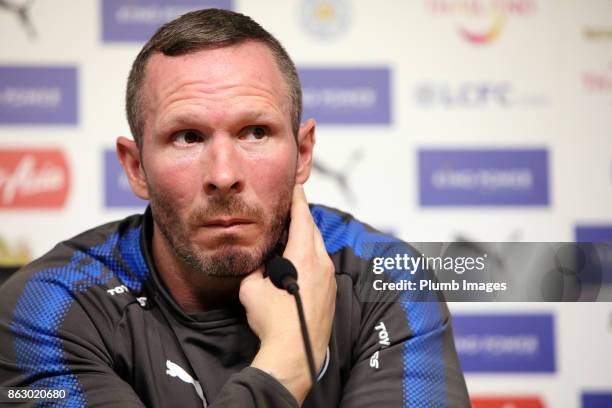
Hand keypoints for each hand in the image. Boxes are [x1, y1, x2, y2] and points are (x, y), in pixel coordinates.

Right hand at [239, 184, 335, 404]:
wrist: (295, 354)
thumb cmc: (273, 321)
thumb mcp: (252, 288)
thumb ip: (257, 268)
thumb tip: (262, 262)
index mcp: (304, 256)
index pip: (302, 217)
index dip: (297, 199)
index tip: (295, 185)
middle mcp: (322, 263)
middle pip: (312, 230)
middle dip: (301, 218)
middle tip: (288, 210)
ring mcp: (330, 279)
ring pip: (318, 248)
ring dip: (305, 239)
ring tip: (289, 238)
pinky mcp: (331, 293)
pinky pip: (322, 265)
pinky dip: (310, 257)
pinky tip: (297, 265)